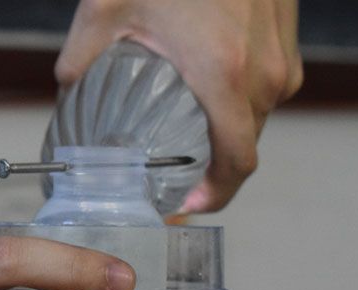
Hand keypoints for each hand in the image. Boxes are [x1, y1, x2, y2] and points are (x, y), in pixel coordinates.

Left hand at [56, 0, 302, 212]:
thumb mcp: (108, 7)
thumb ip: (82, 60)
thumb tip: (69, 91)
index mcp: (225, 75)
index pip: (236, 164)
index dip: (216, 195)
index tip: (190, 202)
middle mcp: (265, 72)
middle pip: (246, 144)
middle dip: (213, 164)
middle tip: (180, 168)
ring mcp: (283, 52)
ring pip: (259, 115)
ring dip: (228, 129)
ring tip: (193, 125)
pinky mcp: (288, 35)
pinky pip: (270, 83)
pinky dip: (242, 95)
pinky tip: (213, 83)